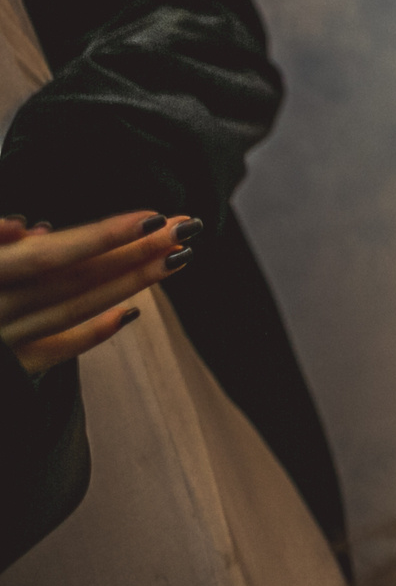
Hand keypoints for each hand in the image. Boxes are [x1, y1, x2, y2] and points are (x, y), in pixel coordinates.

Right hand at [1, 211, 197, 374]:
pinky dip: (93, 333)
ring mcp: (6, 340)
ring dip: (129, 283)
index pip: (55, 254)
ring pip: (76, 310)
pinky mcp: (9, 367)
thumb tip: (30, 228)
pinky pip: (55, 352)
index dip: (105, 235)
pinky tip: (132, 313)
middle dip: (136, 251)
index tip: (156, 217)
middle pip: (79, 279)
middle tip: (188, 227)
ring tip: (177, 257)